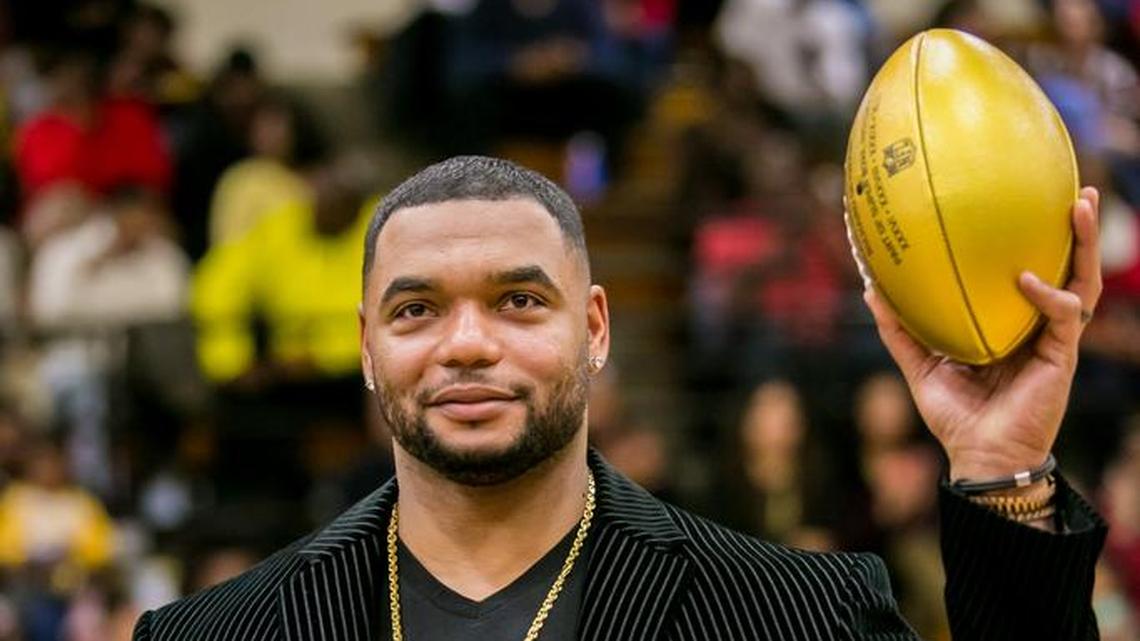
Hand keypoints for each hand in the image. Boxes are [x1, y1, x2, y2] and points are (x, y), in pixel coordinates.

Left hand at [863, 187, 1101, 480]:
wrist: (978, 456)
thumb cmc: (955, 416)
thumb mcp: (919, 365)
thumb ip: (898, 328)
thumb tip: (869, 287)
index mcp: (1011, 323)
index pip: (1030, 272)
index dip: (1032, 240)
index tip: (1023, 200)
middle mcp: (1037, 325)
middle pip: (1067, 268)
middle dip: (1078, 230)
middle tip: (1076, 190)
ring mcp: (1052, 339)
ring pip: (1082, 282)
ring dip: (1086, 245)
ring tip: (1081, 207)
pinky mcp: (1059, 357)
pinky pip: (1064, 317)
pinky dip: (1048, 296)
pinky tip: (1028, 280)